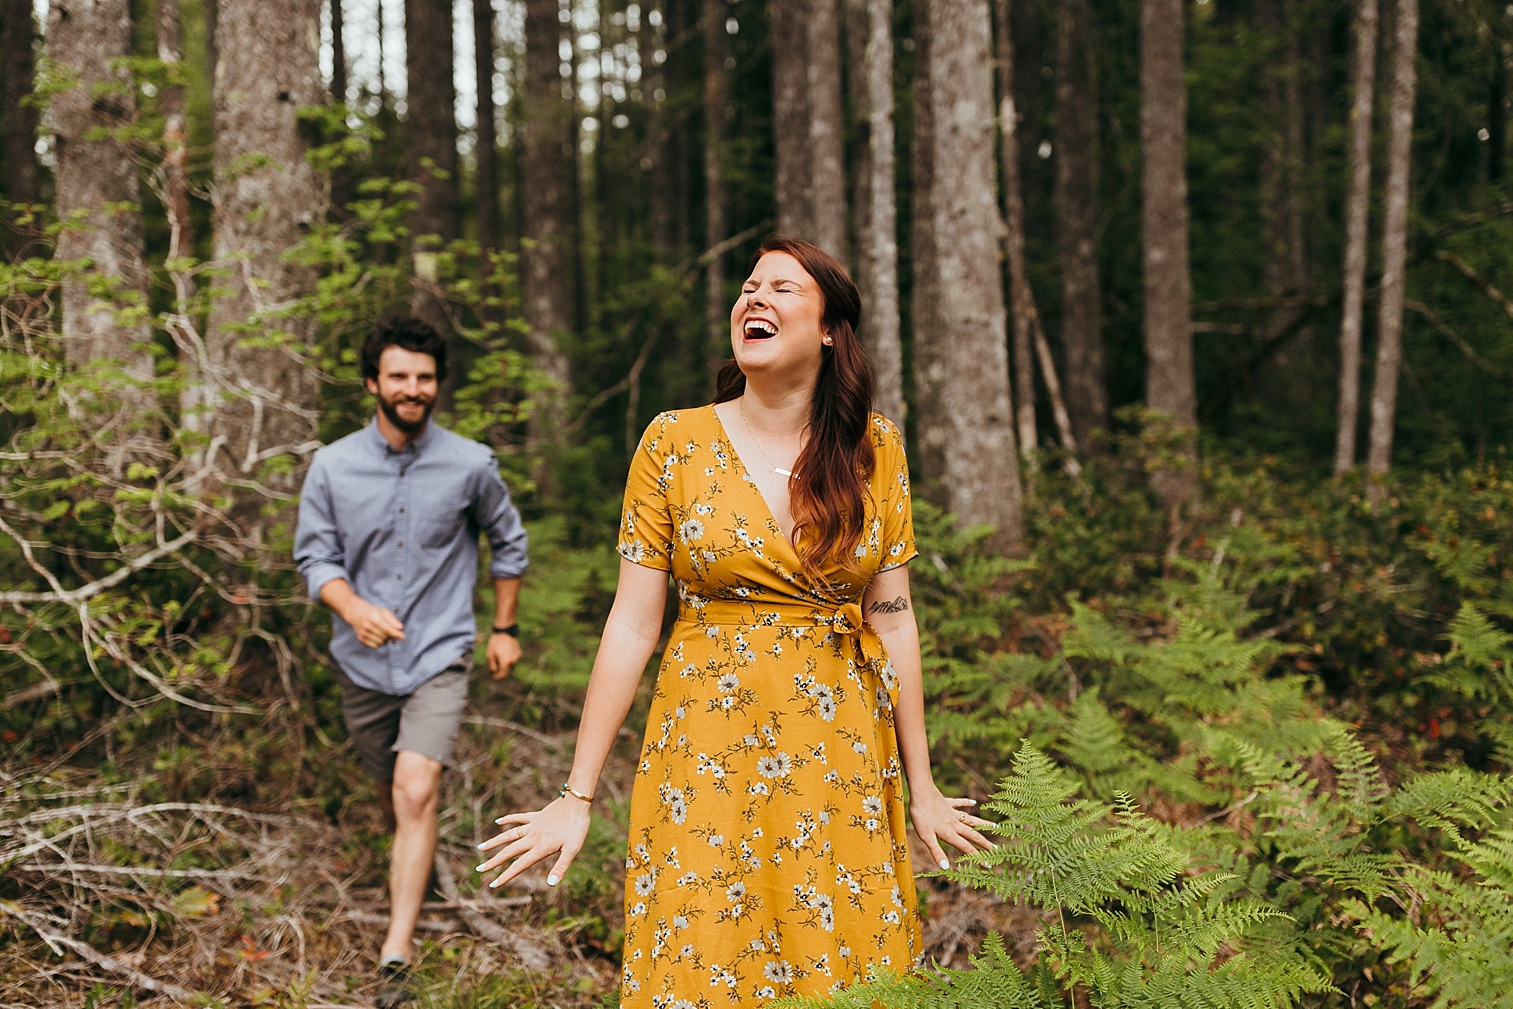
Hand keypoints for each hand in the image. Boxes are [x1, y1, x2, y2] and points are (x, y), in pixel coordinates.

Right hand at [342, 597, 404, 648]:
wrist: (356, 613)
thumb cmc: (373, 612)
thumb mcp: (384, 612)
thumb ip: (393, 620)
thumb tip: (400, 628)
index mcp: (374, 617)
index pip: (387, 629)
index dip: (396, 634)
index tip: (403, 637)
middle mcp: (367, 626)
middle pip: (385, 636)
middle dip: (390, 635)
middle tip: (390, 631)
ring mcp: (363, 633)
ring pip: (380, 642)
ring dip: (385, 639)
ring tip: (382, 632)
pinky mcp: (361, 638)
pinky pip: (374, 646)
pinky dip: (379, 643)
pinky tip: (378, 636)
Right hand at [476, 797, 590, 888]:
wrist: (577, 801)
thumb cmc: (577, 827)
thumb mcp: (573, 850)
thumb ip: (561, 867)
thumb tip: (550, 884)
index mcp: (540, 848)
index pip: (518, 866)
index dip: (505, 876)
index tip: (492, 885)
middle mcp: (532, 837)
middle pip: (508, 851)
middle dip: (493, 862)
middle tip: (479, 869)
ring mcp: (533, 825)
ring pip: (509, 834)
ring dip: (494, 841)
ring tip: (480, 847)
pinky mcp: (536, 815)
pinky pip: (518, 818)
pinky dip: (507, 819)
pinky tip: (498, 821)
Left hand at [487, 631, 521, 679]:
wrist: (505, 632)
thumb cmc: (495, 643)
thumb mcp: (490, 655)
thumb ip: (492, 666)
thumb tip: (494, 672)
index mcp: (505, 662)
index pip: (502, 674)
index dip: (498, 677)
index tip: (494, 677)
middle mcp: (512, 661)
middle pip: (507, 671)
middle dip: (501, 671)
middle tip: (495, 670)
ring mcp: (517, 657)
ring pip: (510, 665)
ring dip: (505, 664)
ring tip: (500, 657)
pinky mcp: (519, 653)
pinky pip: (513, 659)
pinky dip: (509, 659)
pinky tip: (505, 653)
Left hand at [909, 786, 994, 869]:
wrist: (920, 792)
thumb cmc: (921, 816)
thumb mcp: (926, 837)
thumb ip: (936, 852)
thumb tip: (946, 868)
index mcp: (950, 834)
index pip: (966, 848)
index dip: (977, 858)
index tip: (988, 866)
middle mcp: (954, 824)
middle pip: (972, 835)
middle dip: (985, 843)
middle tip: (997, 850)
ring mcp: (952, 812)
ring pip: (971, 820)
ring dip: (983, 824)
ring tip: (995, 826)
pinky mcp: (947, 802)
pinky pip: (959, 803)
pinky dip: (966, 803)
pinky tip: (974, 802)